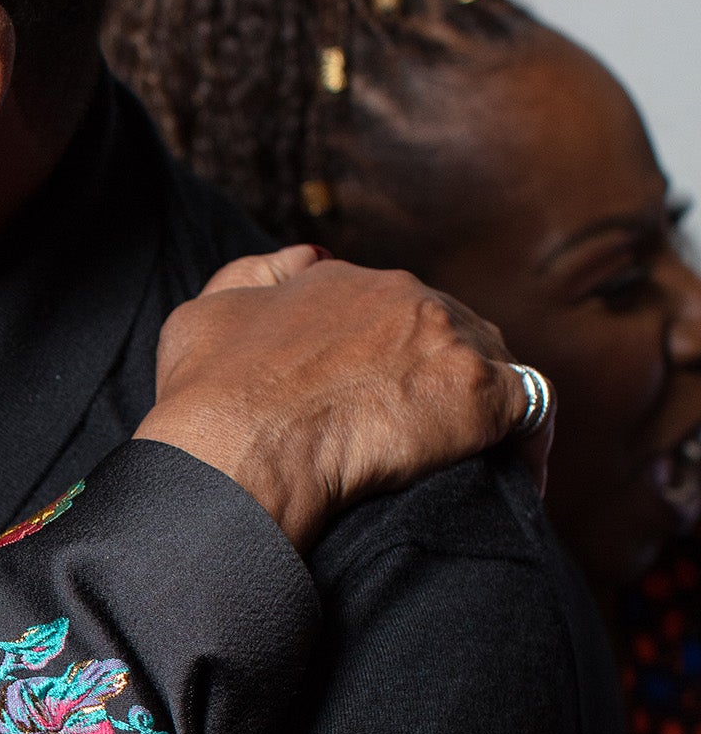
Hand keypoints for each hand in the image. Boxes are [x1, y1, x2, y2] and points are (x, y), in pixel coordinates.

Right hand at [137, 246, 548, 552]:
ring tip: (462, 455)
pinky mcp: (481, 396)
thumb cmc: (209, 398)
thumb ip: (255, 275)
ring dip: (479, 400)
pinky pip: (530, 413)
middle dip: (437, 371)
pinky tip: (505, 478)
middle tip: (416, 430)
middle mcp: (403, 296)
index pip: (391, 305)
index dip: (388, 351)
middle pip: (448, 327)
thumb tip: (305, 256)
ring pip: (492, 360)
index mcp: (343, 280)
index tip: (376, 393)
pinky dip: (524, 443)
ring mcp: (448, 342)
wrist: (236, 453)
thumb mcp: (203, 313)